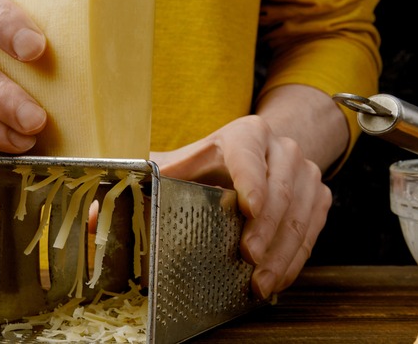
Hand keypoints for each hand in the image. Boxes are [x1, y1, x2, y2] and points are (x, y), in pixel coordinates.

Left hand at [150, 115, 331, 298]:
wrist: (259, 155)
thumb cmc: (208, 166)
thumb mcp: (178, 166)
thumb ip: (146, 181)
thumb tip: (99, 208)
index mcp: (246, 134)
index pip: (249, 154)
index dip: (251, 180)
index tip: (249, 208)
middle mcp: (281, 148)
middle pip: (280, 189)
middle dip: (266, 227)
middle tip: (249, 258)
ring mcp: (306, 172)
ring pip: (301, 214)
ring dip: (282, 252)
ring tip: (261, 282)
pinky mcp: (319, 196)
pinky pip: (313, 230)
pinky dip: (295, 259)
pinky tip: (276, 280)